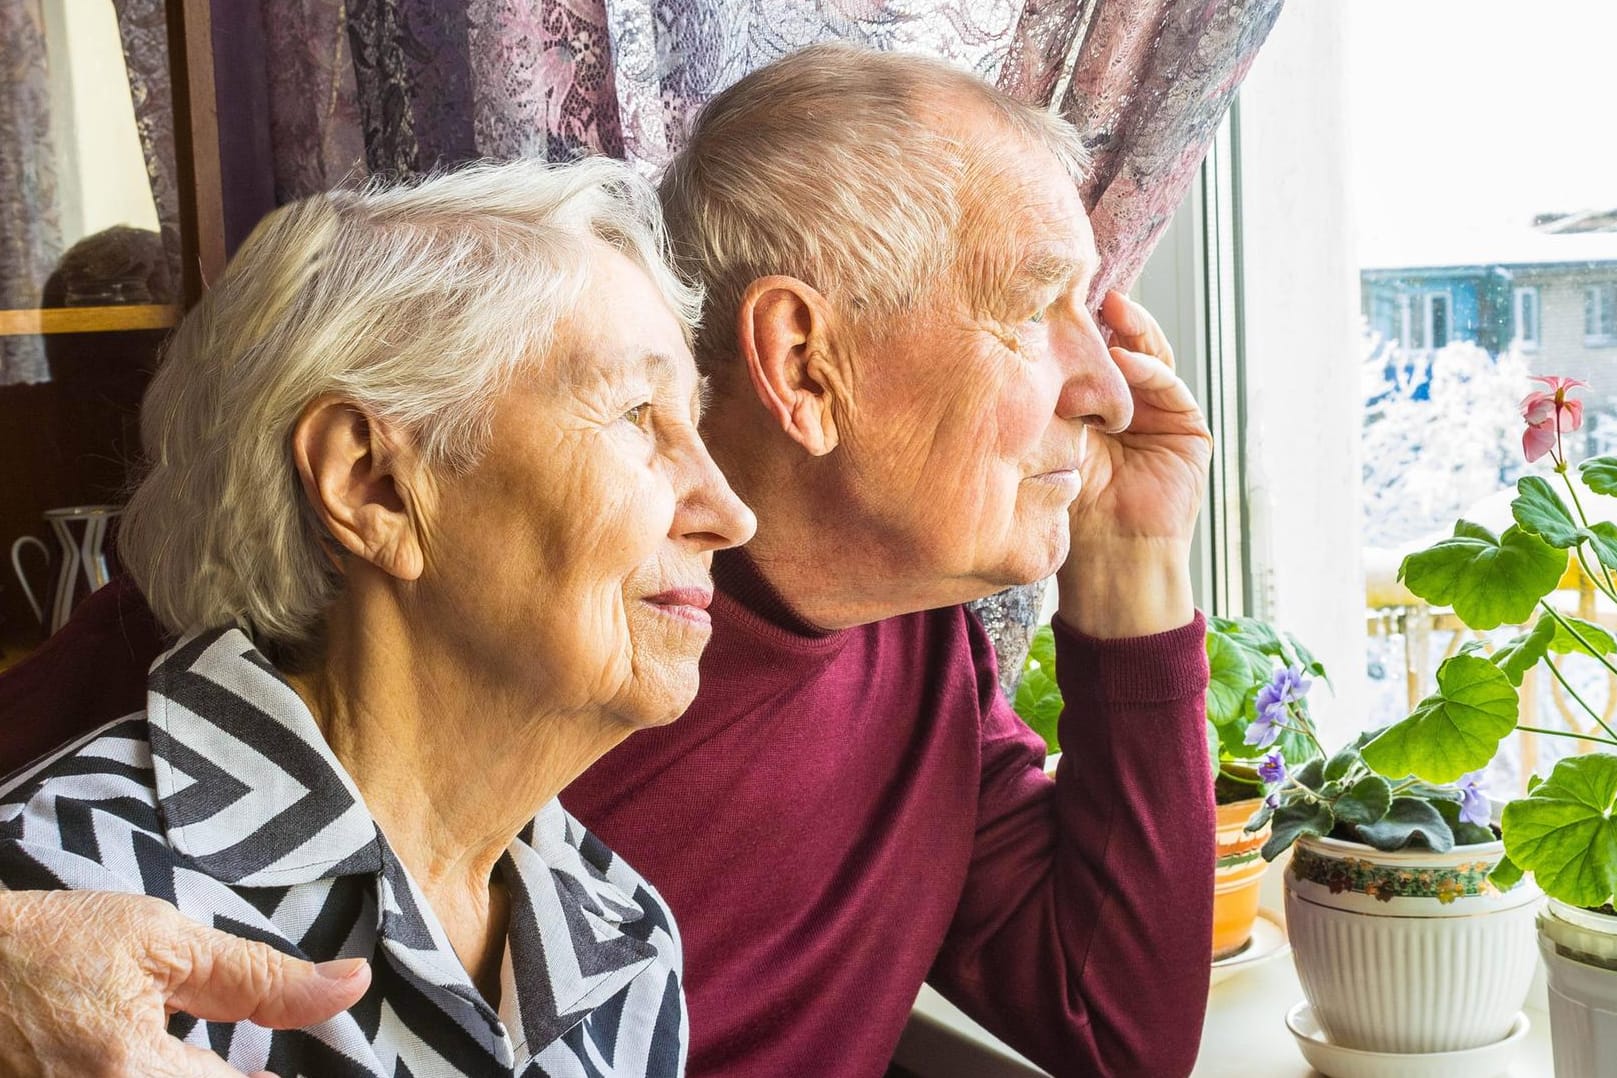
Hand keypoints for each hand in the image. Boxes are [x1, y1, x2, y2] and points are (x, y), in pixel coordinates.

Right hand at [0, 891, 369, 1076]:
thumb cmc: (54, 943)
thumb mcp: (163, 941)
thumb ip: (260, 974)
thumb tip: (352, 984)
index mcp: (128, 1070)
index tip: (296, 1063)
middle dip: (231, 1074)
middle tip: (254, 1060)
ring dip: (202, 1075)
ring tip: (210, 1058)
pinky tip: (176, 1066)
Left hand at [1057, 292, 1210, 637]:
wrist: (1108, 558)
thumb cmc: (1069, 507)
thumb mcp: (1051, 441)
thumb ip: (1051, 398)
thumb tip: (1030, 342)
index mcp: (1094, 407)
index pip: (1088, 354)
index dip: (1077, 325)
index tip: (1056, 294)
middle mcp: (1129, 406)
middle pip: (1121, 347)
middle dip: (1106, 317)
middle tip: (1087, 286)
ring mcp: (1161, 415)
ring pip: (1148, 358)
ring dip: (1131, 332)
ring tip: (1109, 309)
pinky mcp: (1188, 429)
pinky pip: (1170, 388)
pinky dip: (1149, 371)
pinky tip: (1126, 361)